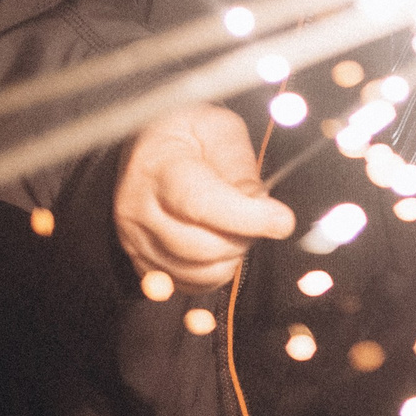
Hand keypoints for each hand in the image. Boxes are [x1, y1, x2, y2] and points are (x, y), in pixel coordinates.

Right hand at [113, 104, 294, 290]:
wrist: (148, 142)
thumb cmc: (188, 132)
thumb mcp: (221, 131)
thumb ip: (241, 170)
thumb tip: (261, 209)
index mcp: (158, 165)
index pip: (200, 202)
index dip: (246, 218)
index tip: (282, 221)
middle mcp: (137, 205)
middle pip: (199, 246)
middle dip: (243, 238)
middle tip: (261, 219)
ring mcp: (133, 236)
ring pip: (193, 272)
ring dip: (229, 259)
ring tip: (238, 230)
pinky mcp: (138, 258)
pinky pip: (182, 284)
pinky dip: (210, 276)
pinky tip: (221, 250)